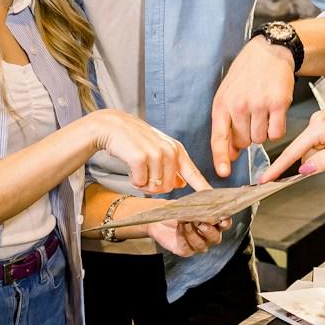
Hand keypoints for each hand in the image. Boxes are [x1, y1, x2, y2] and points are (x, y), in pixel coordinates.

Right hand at [86, 109, 209, 193]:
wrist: (112, 126)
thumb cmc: (134, 140)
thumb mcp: (157, 149)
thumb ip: (171, 167)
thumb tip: (182, 184)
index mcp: (176, 150)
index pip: (193, 173)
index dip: (202, 188)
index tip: (213, 199)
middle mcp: (170, 151)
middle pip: (169, 188)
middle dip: (155, 187)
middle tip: (144, 175)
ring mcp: (156, 154)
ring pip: (155, 188)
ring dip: (142, 183)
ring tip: (136, 169)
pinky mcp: (141, 158)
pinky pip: (140, 184)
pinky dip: (133, 181)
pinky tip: (130, 167)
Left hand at [105, 195, 229, 258]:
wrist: (160, 218)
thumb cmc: (178, 209)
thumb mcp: (191, 200)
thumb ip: (201, 196)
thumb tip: (208, 191)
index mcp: (214, 223)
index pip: (225, 225)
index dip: (225, 222)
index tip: (220, 218)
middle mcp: (208, 236)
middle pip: (216, 238)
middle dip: (209, 231)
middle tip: (201, 223)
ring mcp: (197, 244)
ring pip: (201, 245)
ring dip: (193, 233)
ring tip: (185, 221)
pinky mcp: (185, 250)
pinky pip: (187, 248)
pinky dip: (183, 237)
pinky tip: (179, 227)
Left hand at [210, 35, 297, 176]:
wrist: (268, 52)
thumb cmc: (246, 74)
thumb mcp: (228, 95)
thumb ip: (226, 124)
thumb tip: (231, 153)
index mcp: (222, 104)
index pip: (218, 137)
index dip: (220, 158)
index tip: (223, 172)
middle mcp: (239, 105)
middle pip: (244, 142)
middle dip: (248, 136)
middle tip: (252, 118)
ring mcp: (259, 105)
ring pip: (261, 139)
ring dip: (263, 131)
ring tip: (263, 111)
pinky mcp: (278, 104)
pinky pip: (277, 133)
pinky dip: (277, 129)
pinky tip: (274, 114)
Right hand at [261, 110, 324, 180]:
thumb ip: (322, 162)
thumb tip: (303, 168)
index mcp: (320, 126)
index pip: (294, 151)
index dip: (278, 167)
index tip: (265, 178)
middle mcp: (317, 122)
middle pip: (304, 153)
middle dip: (319, 163)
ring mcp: (320, 124)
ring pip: (311, 153)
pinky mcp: (324, 128)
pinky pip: (318, 149)